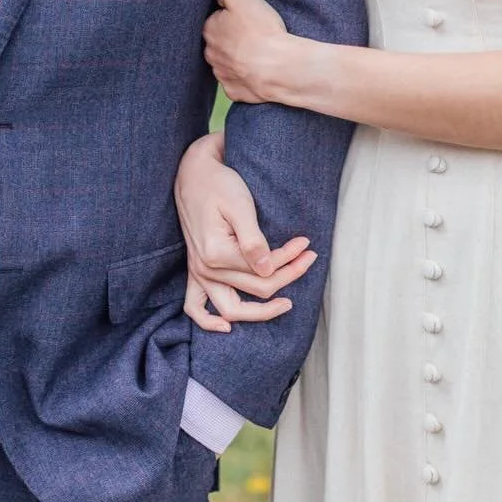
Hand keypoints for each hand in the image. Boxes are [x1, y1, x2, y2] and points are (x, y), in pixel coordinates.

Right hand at [174, 131, 316, 332]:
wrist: (193, 173)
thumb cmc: (218, 184)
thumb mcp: (239, 205)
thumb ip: (253, 240)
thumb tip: (269, 270)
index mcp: (217, 253)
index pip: (264, 270)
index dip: (290, 259)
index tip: (307, 244)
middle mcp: (205, 268)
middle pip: (255, 289)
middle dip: (288, 276)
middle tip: (308, 259)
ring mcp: (199, 272)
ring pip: (231, 309)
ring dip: (260, 312)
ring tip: (286, 303)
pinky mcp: (196, 270)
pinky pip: (194, 307)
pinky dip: (208, 322)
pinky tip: (227, 327)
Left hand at [202, 0, 293, 104]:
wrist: (278, 67)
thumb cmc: (261, 30)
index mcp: (209, 29)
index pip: (216, 18)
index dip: (232, 16)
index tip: (246, 18)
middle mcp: (210, 53)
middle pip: (220, 42)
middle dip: (232, 38)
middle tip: (254, 35)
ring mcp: (222, 74)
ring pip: (227, 63)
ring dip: (238, 59)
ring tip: (259, 53)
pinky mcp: (234, 91)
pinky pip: (237, 82)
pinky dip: (246, 77)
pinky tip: (258, 71)